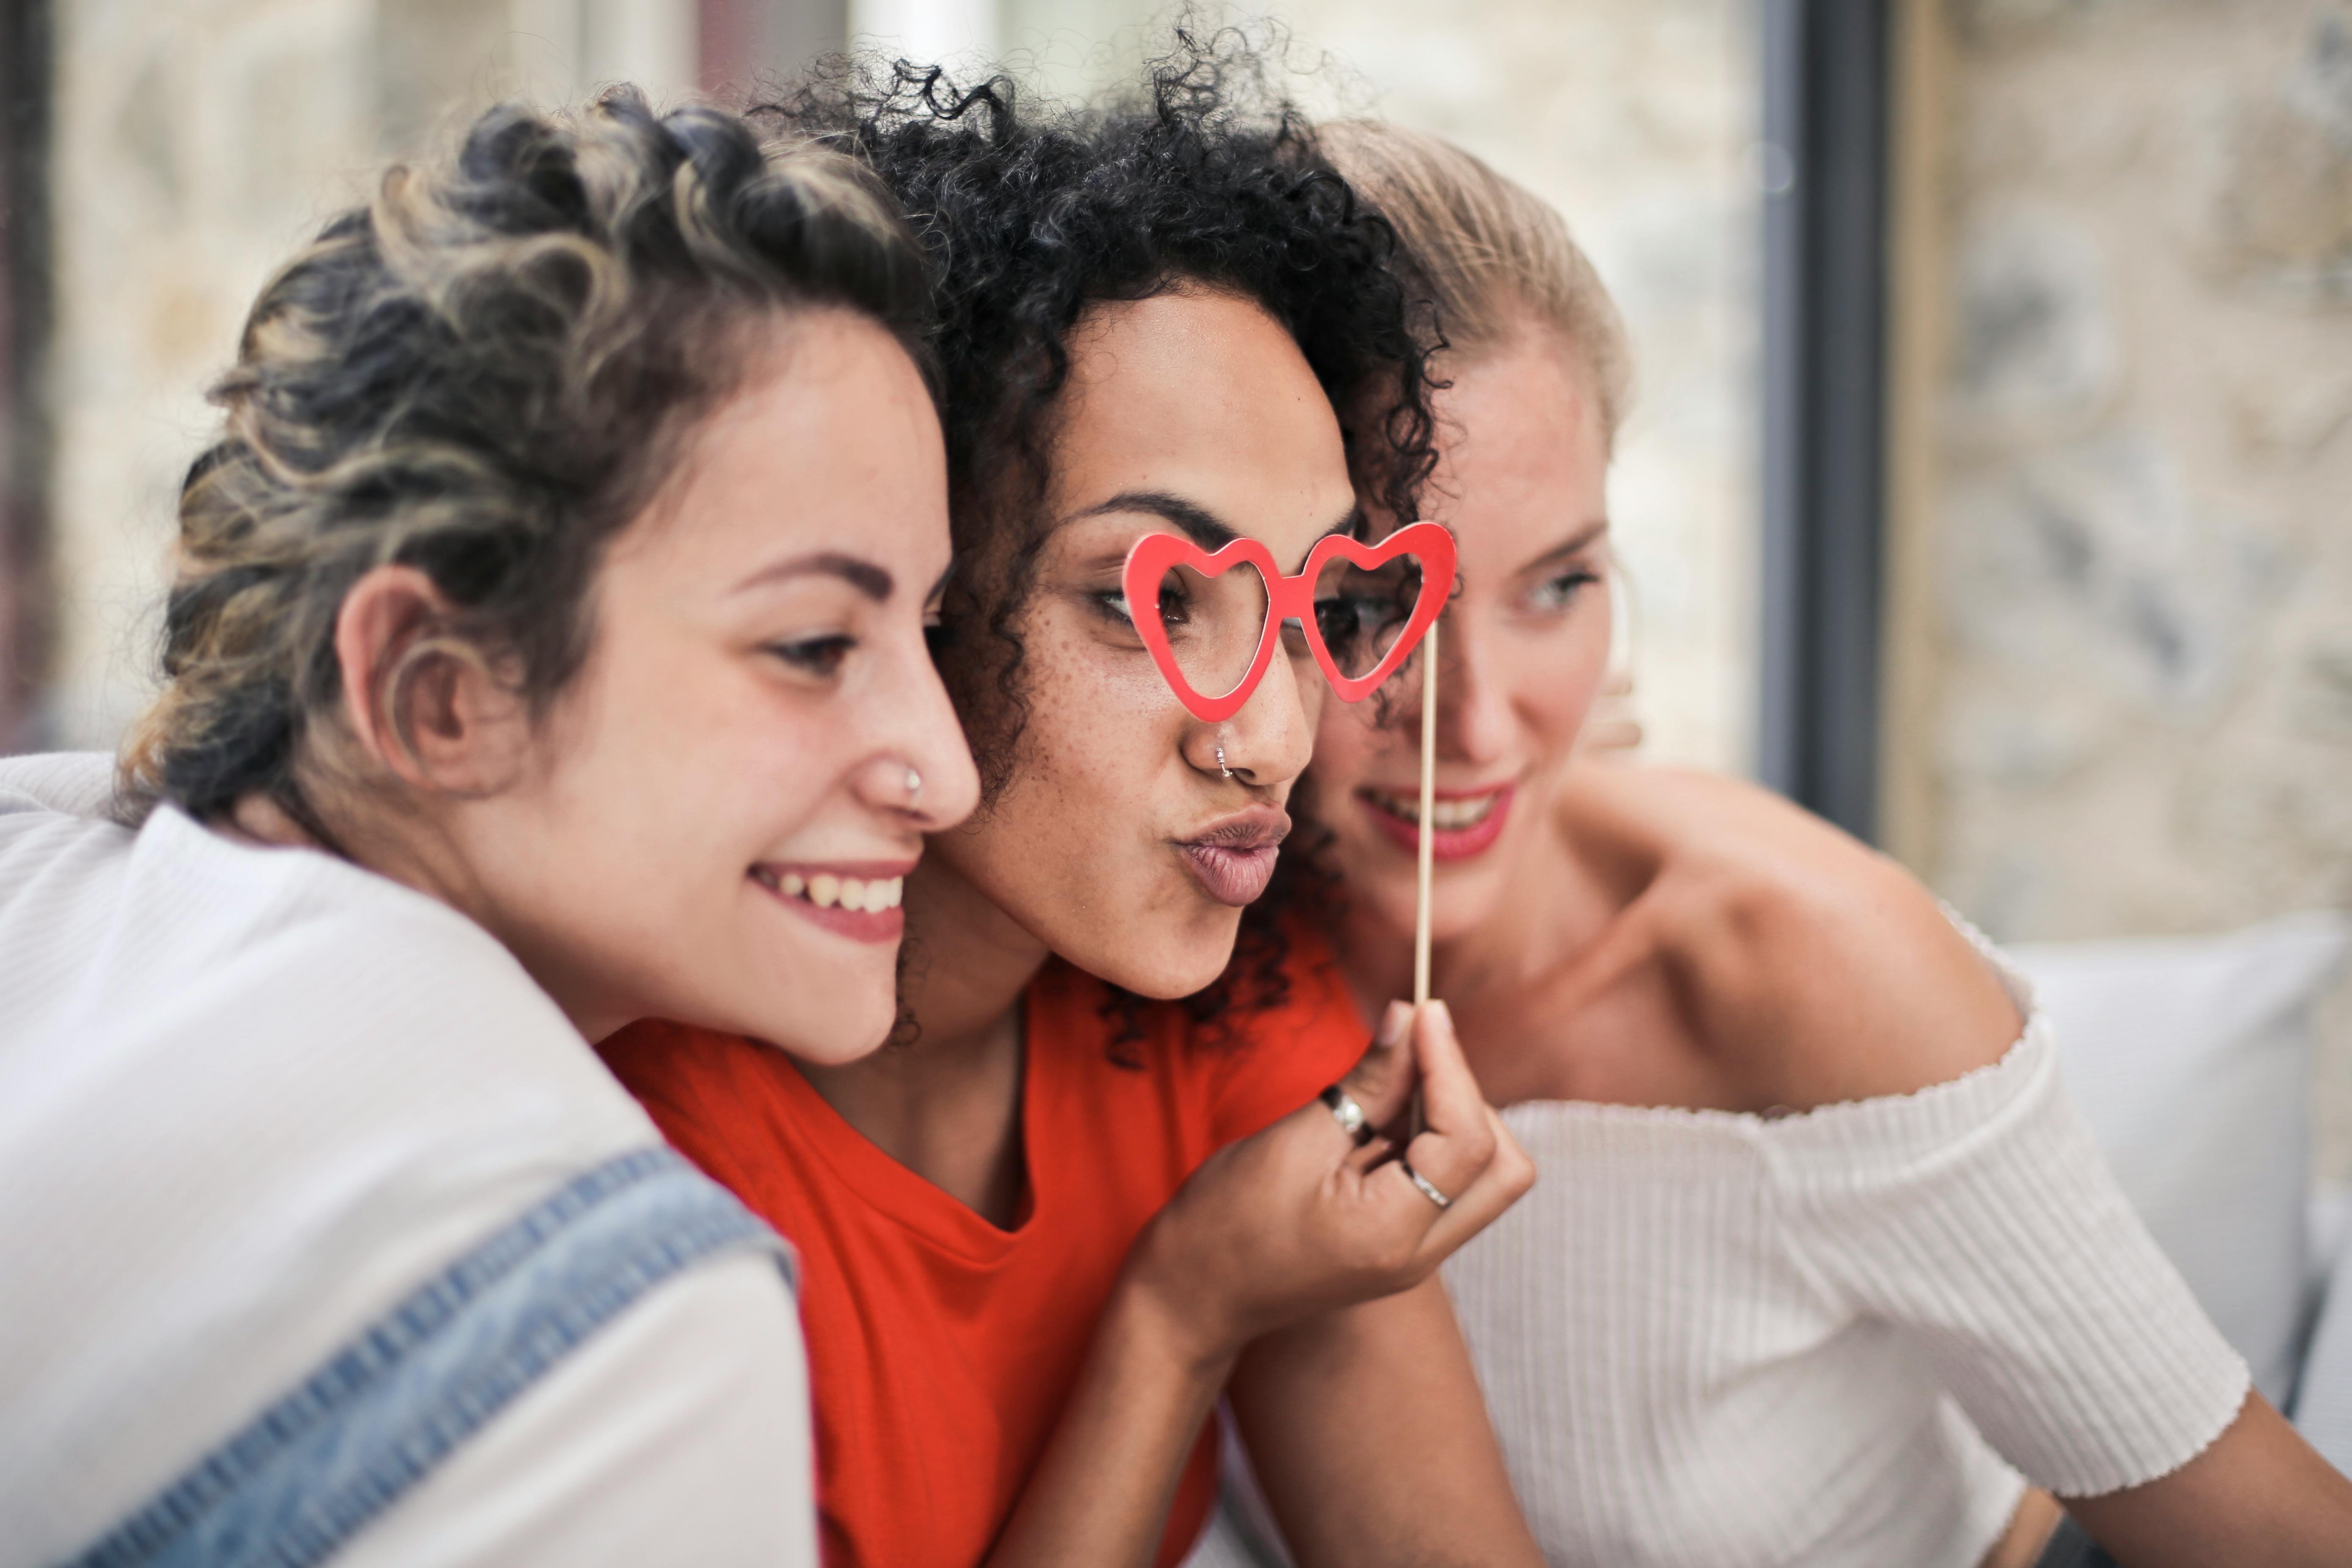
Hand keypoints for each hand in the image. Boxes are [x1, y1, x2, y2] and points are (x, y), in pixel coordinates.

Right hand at [1123, 998, 1534, 1367]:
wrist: (1194, 1297)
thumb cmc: (1225, 1224)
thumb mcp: (1292, 1142)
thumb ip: (1365, 1084)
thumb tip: (1409, 1017)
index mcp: (1392, 1235)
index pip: (1470, 1141)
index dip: (1452, 1065)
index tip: (1423, 1012)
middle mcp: (1421, 1255)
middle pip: (1506, 1169)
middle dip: (1469, 1098)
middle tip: (1410, 1054)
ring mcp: (1418, 1257)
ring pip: (1486, 1175)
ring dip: (1452, 1116)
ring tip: (1385, 1087)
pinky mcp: (1405, 1245)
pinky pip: (1450, 1183)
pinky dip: (1431, 1138)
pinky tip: (1380, 1114)